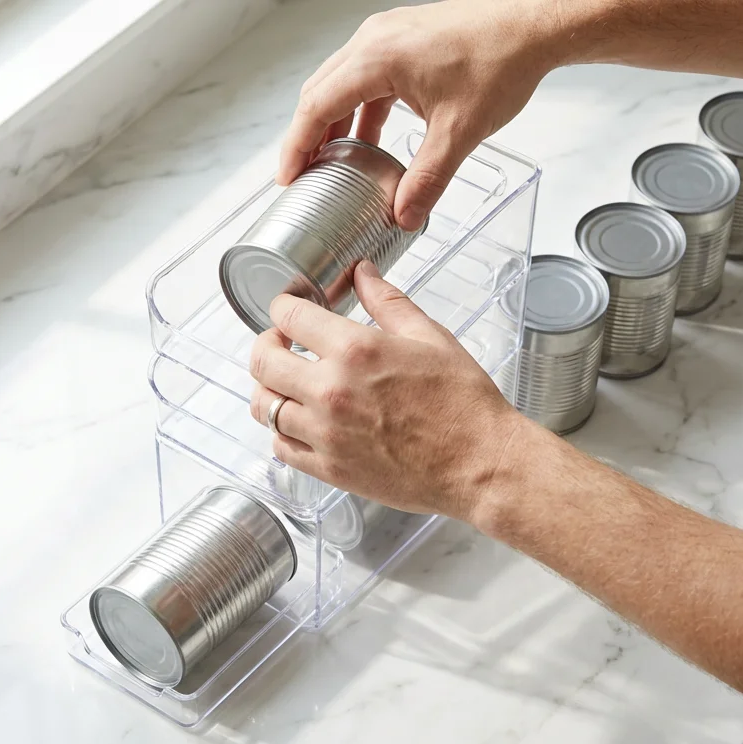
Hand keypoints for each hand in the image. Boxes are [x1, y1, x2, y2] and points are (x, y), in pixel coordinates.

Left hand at [247, 261, 528, 518]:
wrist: (480, 464)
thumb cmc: (463, 403)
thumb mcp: (430, 338)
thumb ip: (387, 303)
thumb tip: (362, 274)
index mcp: (355, 350)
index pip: (288, 316)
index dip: (283, 306)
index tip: (287, 309)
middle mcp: (331, 390)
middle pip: (262, 361)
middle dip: (267, 343)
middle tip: (280, 343)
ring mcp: (326, 433)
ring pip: (263, 407)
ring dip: (269, 389)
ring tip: (287, 384)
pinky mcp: (330, 469)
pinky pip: (280, 447)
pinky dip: (282, 432)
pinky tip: (301, 423)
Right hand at [278, 1, 561, 229]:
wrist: (531, 25)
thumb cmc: (500, 60)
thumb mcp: (459, 132)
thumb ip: (427, 179)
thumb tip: (404, 215)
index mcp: (376, 59)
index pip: (317, 106)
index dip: (296, 146)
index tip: (288, 177)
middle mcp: (373, 41)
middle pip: (319, 92)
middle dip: (307, 137)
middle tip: (302, 175)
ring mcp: (386, 36)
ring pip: (340, 83)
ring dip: (333, 123)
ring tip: (331, 163)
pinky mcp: (401, 39)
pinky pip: (364, 76)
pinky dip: (359, 109)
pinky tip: (368, 138)